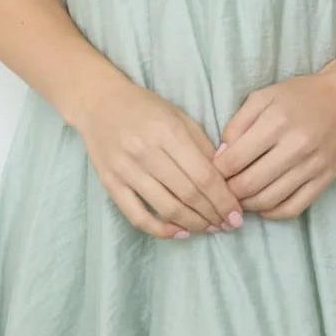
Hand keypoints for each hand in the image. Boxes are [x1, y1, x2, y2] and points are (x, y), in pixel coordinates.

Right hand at [74, 73, 243, 241]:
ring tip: (210, 229)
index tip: (237, 214)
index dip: (224, 199)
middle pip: (188, 194)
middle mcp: (145, 151)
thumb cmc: (145, 108)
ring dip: (194, 224)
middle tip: (228, 225)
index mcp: (168, 131)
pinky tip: (180, 233)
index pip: (203, 175)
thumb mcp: (179, 116)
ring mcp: (125, 170)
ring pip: (166, 208)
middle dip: (213, 214)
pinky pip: (137, 216)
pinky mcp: (110, 183)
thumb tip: (227, 180)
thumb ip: (203, 146)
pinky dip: (161, 230)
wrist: (99, 102)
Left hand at [213, 61, 335, 219]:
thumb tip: (221, 156)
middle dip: (229, 191)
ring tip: (240, 197)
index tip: (213, 171)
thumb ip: (237, 124)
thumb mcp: (263, 97)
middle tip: (223, 188)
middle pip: (249, 184)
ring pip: (269, 200)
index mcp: (277, 122)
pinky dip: (272, 213)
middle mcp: (296, 146)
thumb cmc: (300, 95)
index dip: (217, 171)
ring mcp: (313, 166)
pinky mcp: (326, 180)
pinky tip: (263, 205)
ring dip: (247, 204)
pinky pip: (293, 208)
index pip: (235, 160)